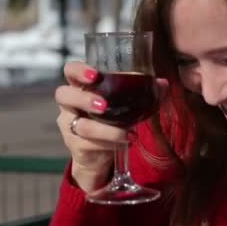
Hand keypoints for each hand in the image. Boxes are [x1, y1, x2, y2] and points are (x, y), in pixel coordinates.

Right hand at [55, 61, 168, 192]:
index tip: (95, 75)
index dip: (79, 71)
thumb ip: (143, 93)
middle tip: (104, 106)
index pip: (70, 71)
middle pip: (63, 95)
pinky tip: (126, 143)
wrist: (99, 155)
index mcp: (81, 87)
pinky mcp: (76, 146)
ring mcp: (69, 126)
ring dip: (107, 129)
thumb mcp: (124, 105)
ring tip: (128, 133)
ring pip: (81, 126)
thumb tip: (163, 84)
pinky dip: (110, 143)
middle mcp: (69, 105)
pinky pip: (89, 144)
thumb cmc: (110, 120)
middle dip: (84, 99)